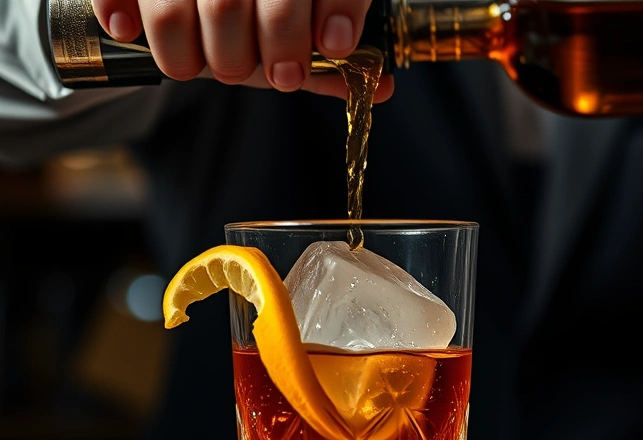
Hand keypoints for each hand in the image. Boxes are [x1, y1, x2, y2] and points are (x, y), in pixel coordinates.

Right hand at [91, 0, 394, 101]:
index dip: (337, 8)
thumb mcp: (295, 31)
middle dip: (270, 46)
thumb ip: (330, 62)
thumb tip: (378, 88)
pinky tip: (128, 31)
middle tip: (277, 73)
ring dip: (201, 52)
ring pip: (189, 4)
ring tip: (207, 68)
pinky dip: (122, 13)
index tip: (335, 46)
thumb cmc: (252, 16)